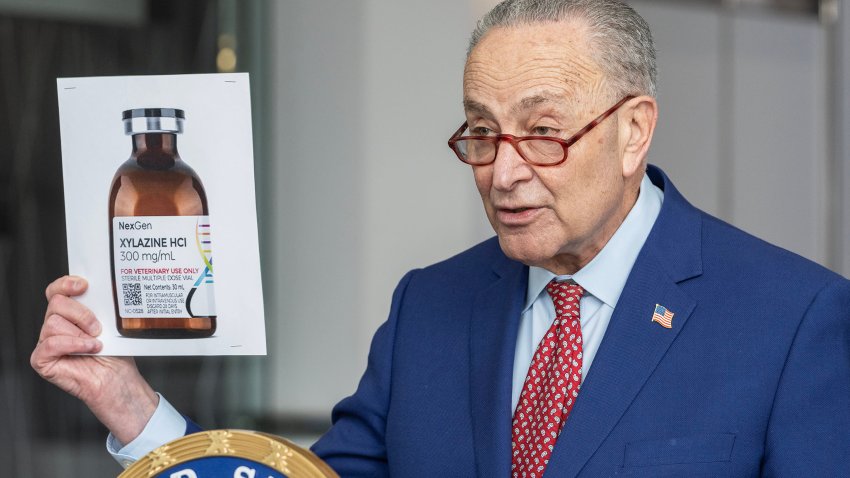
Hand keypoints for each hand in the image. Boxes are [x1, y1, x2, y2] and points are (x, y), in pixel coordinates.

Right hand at [31, 275, 158, 444]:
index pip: (56, 291)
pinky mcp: (42, 359)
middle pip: (55, 303)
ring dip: (80, 333)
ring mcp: (47, 342)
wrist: (116, 379)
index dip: (65, 284)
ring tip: (96, 343)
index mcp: (70, 313)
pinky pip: (51, 343)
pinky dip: (73, 344)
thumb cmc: (114, 353)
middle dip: (81, 313)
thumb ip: (100, 306)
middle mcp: (56, 325)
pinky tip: (88, 349)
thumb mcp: (110, 323)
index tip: (84, 285)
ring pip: (53, 323)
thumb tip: (104, 288)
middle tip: (97, 328)